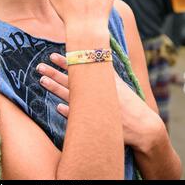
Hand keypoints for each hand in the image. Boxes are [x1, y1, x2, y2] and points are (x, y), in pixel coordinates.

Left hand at [37, 53, 162, 153]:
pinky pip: (79, 117)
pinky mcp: (97, 122)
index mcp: (104, 81)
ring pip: (71, 95)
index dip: (66, 62)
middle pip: (72, 80)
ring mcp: (96, 107)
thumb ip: (108, 73)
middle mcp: (98, 92)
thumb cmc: (131, 104)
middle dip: (54, 72)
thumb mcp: (120, 85)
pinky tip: (58, 107)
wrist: (144, 127)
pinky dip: (69, 112)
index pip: (81, 68)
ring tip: (42, 81)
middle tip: (39, 66)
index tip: (52, 56)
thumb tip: (99, 58)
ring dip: (56, 88)